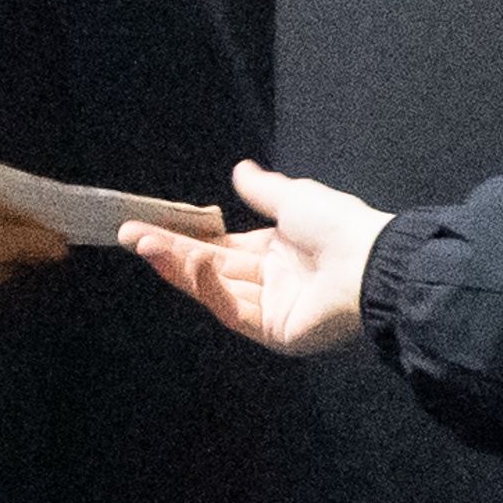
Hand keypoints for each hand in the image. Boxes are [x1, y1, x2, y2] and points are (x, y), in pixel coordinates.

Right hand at [124, 159, 386, 355]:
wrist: (373, 263)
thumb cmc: (340, 227)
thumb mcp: (295, 198)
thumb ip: (264, 190)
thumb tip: (241, 170)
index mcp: (276, 251)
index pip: (221, 247)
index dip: (187, 236)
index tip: (151, 224)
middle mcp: (270, 281)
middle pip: (210, 268)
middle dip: (169, 251)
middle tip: (130, 235)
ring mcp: (270, 309)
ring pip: (214, 290)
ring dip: (179, 268)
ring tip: (147, 244)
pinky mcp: (273, 332)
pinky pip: (233, 311)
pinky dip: (211, 288)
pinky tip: (195, 263)